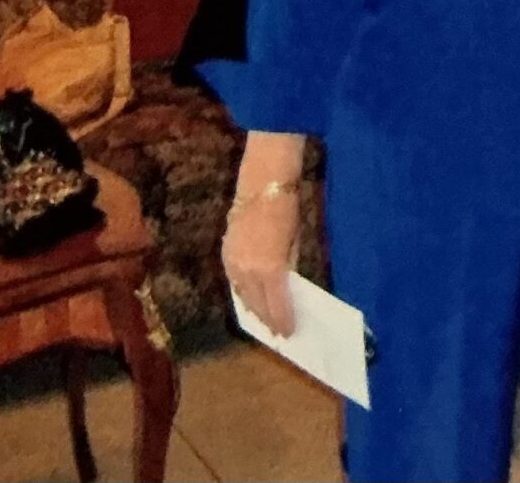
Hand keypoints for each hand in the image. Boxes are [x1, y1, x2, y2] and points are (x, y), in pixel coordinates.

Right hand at [221, 189, 301, 335]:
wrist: (262, 185)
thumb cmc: (287, 211)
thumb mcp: (295, 242)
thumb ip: (289, 267)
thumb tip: (286, 288)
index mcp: (270, 269)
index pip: (277, 304)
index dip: (283, 321)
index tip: (289, 333)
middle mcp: (248, 271)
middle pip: (257, 304)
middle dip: (267, 320)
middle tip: (277, 333)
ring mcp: (233, 263)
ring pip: (242, 296)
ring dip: (253, 310)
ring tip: (263, 322)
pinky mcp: (225, 255)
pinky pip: (234, 283)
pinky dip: (242, 294)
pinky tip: (249, 300)